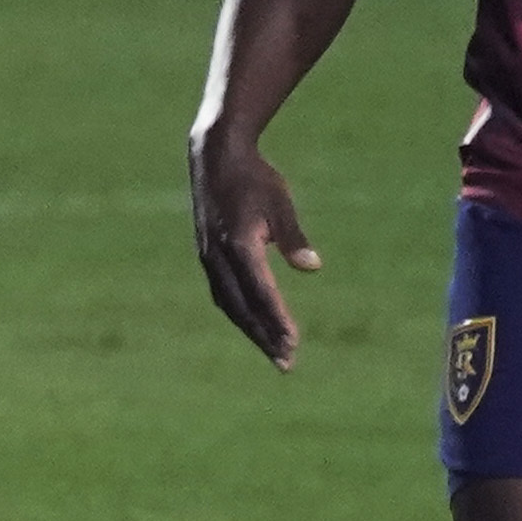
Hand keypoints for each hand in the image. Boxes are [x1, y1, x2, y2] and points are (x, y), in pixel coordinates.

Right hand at [189, 124, 319, 367]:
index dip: (278, 320)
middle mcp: (219, 258)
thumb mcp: (281, 204)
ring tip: (273, 350)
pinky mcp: (207, 256)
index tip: (293, 342)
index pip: (261, 293)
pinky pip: (223, 293)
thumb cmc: (255, 178)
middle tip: (286, 362)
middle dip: (264, 337)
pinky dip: (239, 313)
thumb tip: (313, 267)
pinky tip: (253, 322)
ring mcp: (209, 259)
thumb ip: (294, 237)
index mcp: (239, 245)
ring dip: (251, 330)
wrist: (215, 157)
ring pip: (229, 305)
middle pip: (241, 309)